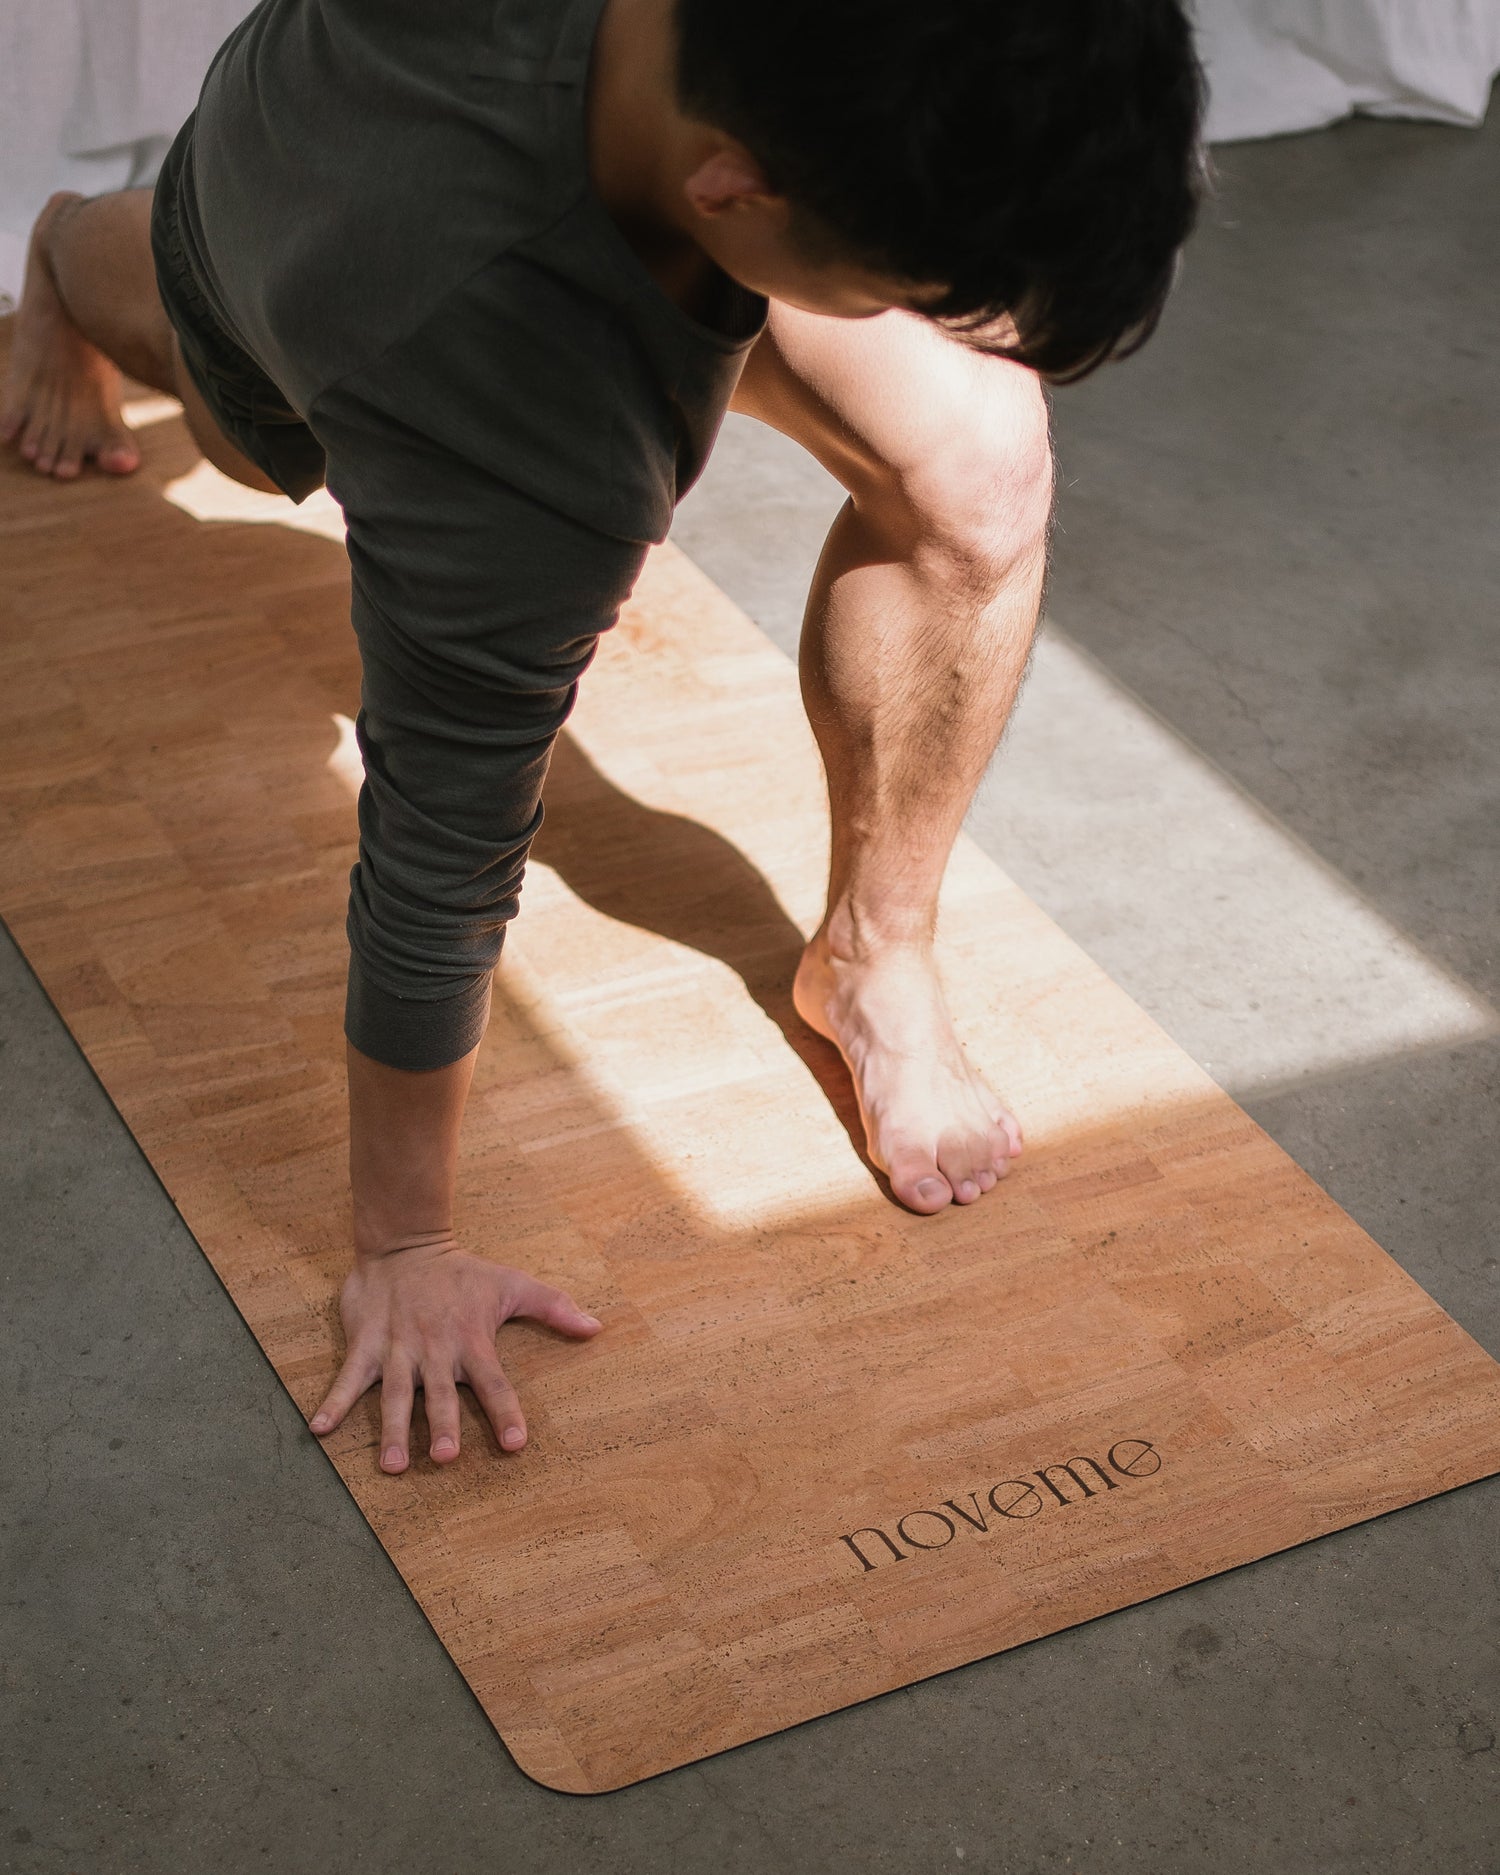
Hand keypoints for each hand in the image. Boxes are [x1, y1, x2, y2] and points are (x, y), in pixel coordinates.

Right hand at [307, 1237, 601, 1472]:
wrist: (405, 1243)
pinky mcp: (365, 1344)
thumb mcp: (511, 1284)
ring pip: (395, 1394)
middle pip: (441, 1394)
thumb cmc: (462, 1273)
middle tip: (444, 1457)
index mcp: (471, 1340)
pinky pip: (348, 1377)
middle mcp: (435, 1349)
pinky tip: (319, 1431)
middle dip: (442, 1425)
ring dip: (392, 1428)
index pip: (495, 1382)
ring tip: (391, 1465)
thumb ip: (554, 1307)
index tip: (515, 1444)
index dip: (505, 1413)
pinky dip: (333, 1402)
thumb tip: (596, 1327)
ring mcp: (397, 1348)